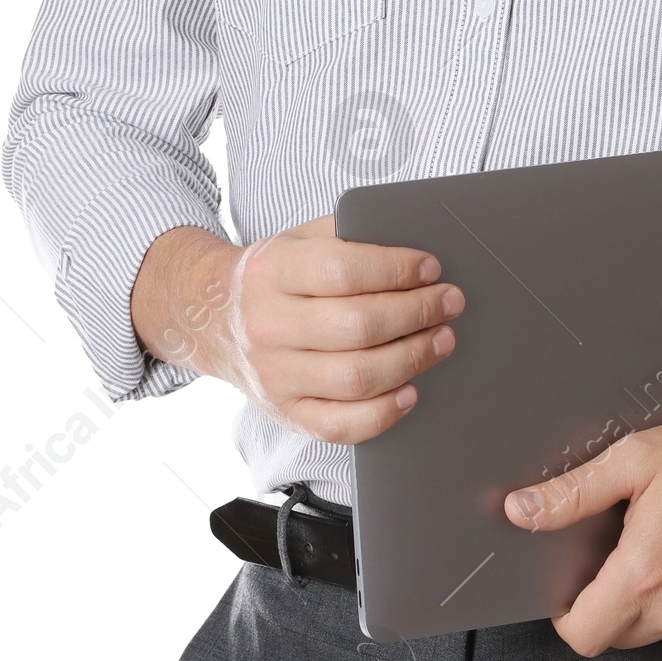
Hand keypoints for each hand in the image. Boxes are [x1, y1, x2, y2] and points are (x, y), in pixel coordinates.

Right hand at [129, 217, 464, 442]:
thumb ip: (348, 235)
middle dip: (417, 313)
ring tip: (441, 340)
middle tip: (449, 303)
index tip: (430, 268)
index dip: (396, 269)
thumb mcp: (299, 239)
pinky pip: (340, 425)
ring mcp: (273, 375)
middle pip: (357, 326)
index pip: (343, 271)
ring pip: (355, 378)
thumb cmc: (273, 275)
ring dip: (412, 359)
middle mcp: (267, 325)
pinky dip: (383, 413)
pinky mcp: (284, 413)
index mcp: (271, 272)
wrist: (212, 317)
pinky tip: (410, 390)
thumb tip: (412, 243)